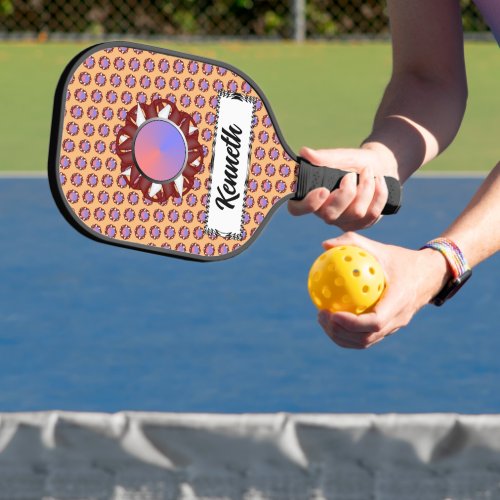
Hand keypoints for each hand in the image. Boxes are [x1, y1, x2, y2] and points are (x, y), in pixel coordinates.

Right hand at [288, 145, 397, 230]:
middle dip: (346, 193)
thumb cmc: (354, 162)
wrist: (379, 166)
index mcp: (311, 196)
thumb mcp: (341, 156)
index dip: (308, 204)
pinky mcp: (361, 224)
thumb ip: (324, 157)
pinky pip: (372, 214)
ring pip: (356, 213)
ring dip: (366, 188)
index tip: (323, 190)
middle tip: (351, 175)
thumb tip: (305, 152)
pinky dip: (379, 193)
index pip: (297, 209)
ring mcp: (343, 221)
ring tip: (368, 172)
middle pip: (330, 215)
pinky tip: (379, 181)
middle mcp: (324, 212)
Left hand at [316, 232, 450, 348]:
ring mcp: (394, 327)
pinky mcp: (389, 329)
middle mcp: (398, 319)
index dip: (352, 323)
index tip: (332, 313)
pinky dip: (347, 334)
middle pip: (366, 338)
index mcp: (399, 301)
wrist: (429, 275)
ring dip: (341, 336)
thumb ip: (353, 243)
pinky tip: (332, 319)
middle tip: (321, 315)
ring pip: (365, 342)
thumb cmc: (401, 259)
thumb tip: (324, 245)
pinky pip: (366, 337)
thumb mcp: (380, 248)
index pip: (375, 322)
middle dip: (340, 332)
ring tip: (322, 319)